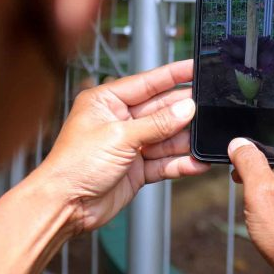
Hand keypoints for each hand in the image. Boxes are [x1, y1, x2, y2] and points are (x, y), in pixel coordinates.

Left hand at [35, 59, 208, 234]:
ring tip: (206, 138)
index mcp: (106, 101)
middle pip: (160, 110)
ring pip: (166, 137)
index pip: (147, 83)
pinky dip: (180, 163)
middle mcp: (119, 120)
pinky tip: (196, 162)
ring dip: (185, 140)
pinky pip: (164, 162)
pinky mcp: (136, 169)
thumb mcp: (119, 137)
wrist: (64, 206)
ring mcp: (129, 145)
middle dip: (183, 111)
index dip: (173, 75)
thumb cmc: (73, 165)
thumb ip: (156, 124)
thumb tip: (185, 109)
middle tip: (209, 108)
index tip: (196, 67)